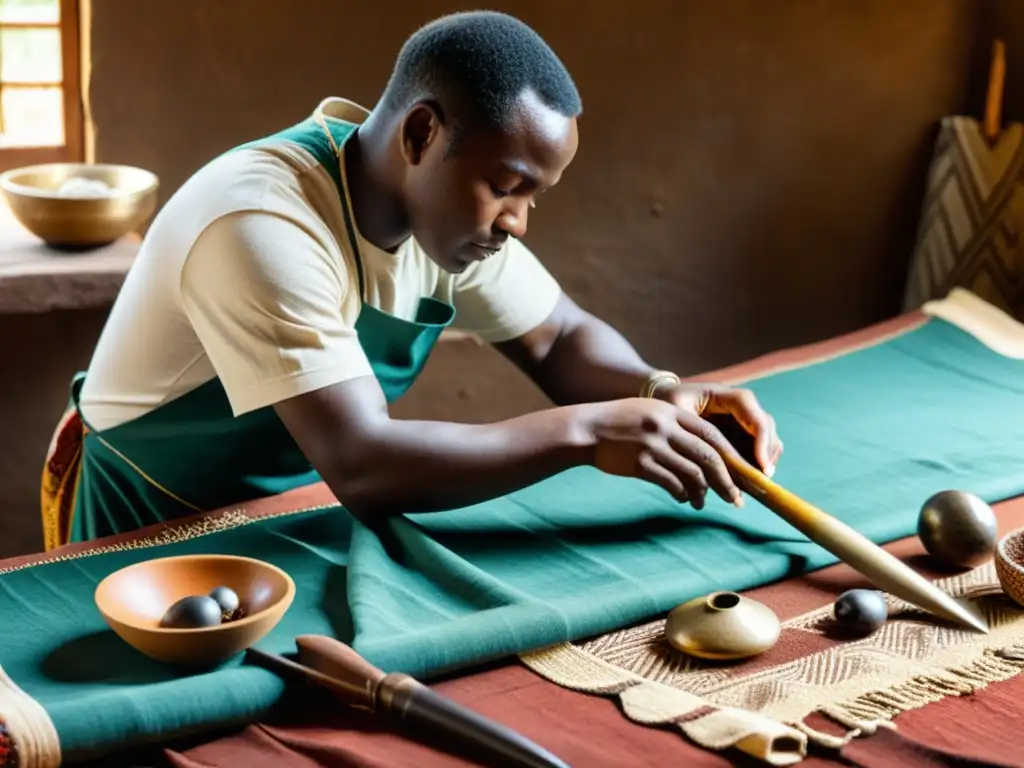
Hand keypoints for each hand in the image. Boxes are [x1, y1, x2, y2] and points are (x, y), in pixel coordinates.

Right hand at [576, 398, 744, 509]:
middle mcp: (666, 427)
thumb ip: (677, 428)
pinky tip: (683, 499)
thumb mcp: (651, 414)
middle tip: (735, 498)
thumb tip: (705, 457)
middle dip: (726, 480)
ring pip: (693, 473)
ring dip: (703, 492)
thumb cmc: (620, 424)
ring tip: (702, 503)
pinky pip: (671, 483)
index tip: (742, 473)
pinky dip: (682, 493)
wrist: (587, 429)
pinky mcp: (640, 463)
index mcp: (672, 412)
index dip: (731, 456)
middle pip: (709, 456)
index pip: (712, 434)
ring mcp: (653, 445)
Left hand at [657, 382, 782, 477]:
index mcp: (727, 397)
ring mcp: (743, 420)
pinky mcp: (740, 433)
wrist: (666, 398)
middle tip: (760, 482)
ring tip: (752, 486)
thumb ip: (692, 438)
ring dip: (763, 463)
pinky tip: (744, 484)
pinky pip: (756, 450)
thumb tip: (705, 476)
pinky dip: (754, 466)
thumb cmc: (670, 403)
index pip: (755, 416)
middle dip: (766, 456)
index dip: (763, 441)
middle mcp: (741, 407)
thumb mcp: (677, 415)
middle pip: (766, 429)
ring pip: (766, 440)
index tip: (762, 468)